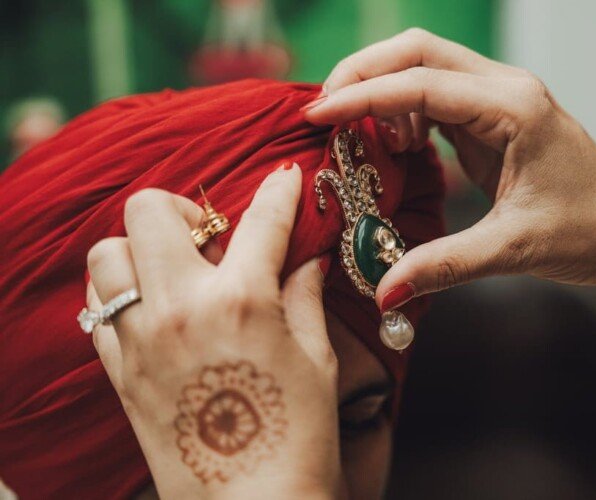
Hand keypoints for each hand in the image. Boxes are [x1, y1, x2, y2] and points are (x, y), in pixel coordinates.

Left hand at [86, 164, 339, 498]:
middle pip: (149, 211)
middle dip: (183, 208)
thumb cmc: (298, 437)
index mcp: (243, 301)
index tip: (284, 176)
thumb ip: (305, 296)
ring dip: (140, 250)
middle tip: (210, 236)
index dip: (279, 189)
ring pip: (107, 254)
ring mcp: (141, 340)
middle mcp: (181, 309)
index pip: (261, 219)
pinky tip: (154, 309)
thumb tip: (307, 258)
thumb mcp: (316, 359)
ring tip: (174, 272)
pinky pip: (98, 309)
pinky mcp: (120, 372)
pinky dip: (121, 294)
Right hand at [304, 28, 595, 325]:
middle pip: (418, 51)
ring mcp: (500, 99)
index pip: (422, 83)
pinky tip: (396, 144)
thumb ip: (443, 266)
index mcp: (514, 108)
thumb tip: (384, 290)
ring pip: (425, 66)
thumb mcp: (511, 249)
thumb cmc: (587, 232)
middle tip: (325, 110)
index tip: (318, 114)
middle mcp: (506, 89)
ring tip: (356, 135)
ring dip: (382, 88)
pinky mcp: (493, 118)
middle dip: (364, 73)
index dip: (363, 96)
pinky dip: (403, 110)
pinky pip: (436, 97)